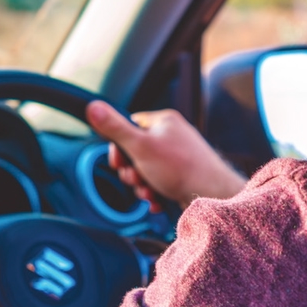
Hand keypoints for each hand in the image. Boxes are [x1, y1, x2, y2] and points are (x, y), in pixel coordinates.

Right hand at [84, 101, 245, 208]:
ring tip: (151, 192)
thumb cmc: (182, 169)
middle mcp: (172, 136)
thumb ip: (114, 128)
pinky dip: (155, 194)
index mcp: (163, 121)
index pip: (129, 126)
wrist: (213, 196)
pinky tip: (158, 200)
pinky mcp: (183, 177)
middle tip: (137, 178)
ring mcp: (178, 158)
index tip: (120, 162)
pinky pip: (159, 183)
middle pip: (135, 152)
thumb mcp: (140, 146)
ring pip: (146, 171)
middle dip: (131, 171)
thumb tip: (92, 106)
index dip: (119, 148)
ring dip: (142, 186)